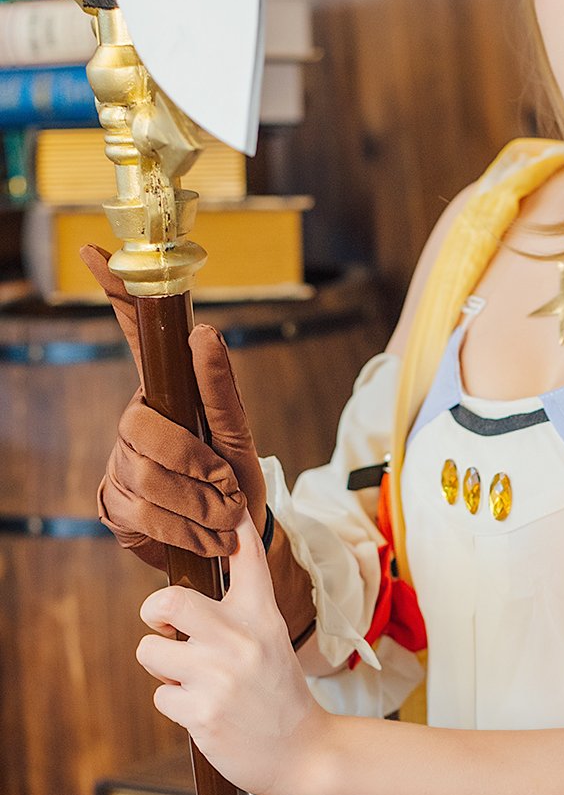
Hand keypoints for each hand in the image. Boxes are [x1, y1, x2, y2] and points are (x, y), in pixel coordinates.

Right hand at [84, 245, 266, 566]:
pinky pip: (142, 514)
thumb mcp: (238, 434)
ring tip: (226, 517)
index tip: (95, 250)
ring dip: (199, 504)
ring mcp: (120, 463)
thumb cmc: (238, 481)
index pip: (133, 336)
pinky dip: (186, 529)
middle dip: (194, 464)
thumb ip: (220, 389)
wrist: (237, 544)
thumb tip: (202, 332)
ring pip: (145, 476)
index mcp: (164, 394)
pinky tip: (206, 536)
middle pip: (141, 428)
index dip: (115, 293)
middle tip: (229, 488)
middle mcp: (135, 423)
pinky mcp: (114, 506)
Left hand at [136, 511, 331, 794]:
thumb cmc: (279, 694)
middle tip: (166, 627)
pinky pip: (161, 696)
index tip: (228, 503)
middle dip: (155, 614)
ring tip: (199, 683)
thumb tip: (198, 582)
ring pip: (152, 653)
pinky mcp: (202, 713)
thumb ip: (241, 608)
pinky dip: (178, 707)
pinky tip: (208, 713)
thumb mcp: (272, 640)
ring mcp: (220, 676)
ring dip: (166, 670)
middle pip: (169, 601)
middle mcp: (241, 639)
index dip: (234, 525)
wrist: (304, 753)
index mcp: (261, 616)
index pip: (247, 559)